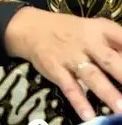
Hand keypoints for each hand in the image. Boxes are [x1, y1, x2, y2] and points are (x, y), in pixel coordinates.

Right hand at [5, 6, 121, 120]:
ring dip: (108, 93)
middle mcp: (86, 42)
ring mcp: (70, 56)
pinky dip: (78, 101)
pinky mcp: (55, 69)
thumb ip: (117, 44)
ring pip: (91, 76)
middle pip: (110, 61)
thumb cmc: (71, 31)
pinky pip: (68, 87)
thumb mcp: (95, 29)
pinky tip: (88, 114)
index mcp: (100, 29)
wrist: (30, 28)